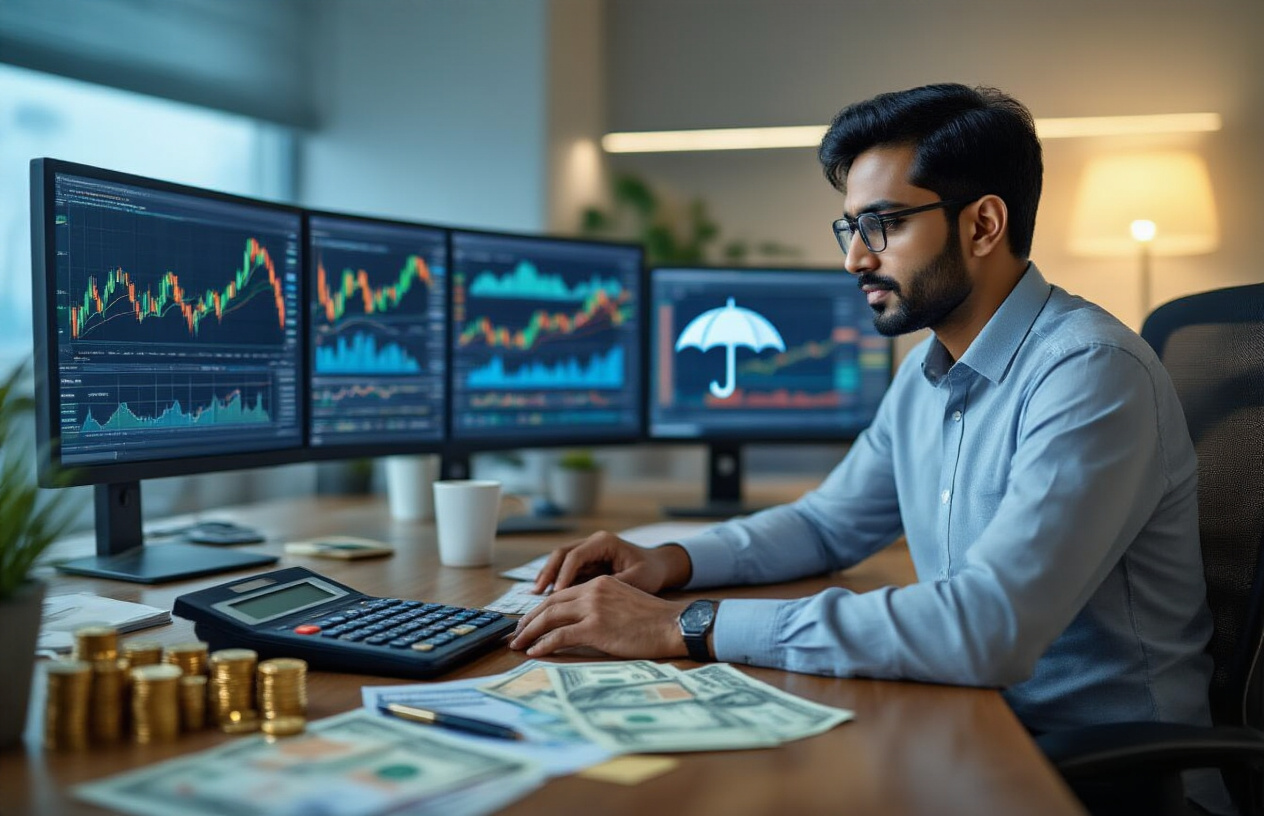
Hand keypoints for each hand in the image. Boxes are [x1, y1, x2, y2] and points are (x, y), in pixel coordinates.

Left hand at [509, 575, 688, 658]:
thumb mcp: (623, 602)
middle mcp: (592, 591)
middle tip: (516, 634)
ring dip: (529, 633)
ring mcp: (593, 608)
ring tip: (518, 645)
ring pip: (549, 618)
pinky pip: (560, 636)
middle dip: (528, 620)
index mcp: (599, 583)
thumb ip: (601, 606)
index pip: (560, 595)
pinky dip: (543, 644)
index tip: (529, 622)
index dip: (540, 610)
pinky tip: (534, 652)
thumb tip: (580, 624)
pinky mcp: (595, 628)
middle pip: (549, 604)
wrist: (672, 624)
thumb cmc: (653, 620)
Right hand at [531, 531, 691, 594]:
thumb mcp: (636, 580)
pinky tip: (547, 596)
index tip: (555, 593)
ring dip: (548, 577)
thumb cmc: (651, 572)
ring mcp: (589, 551)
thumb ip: (613, 587)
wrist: (660, 566)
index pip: (576, 555)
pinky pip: (567, 570)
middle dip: (548, 573)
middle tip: (536, 593)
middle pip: (562, 554)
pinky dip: (556, 582)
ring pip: (560, 561)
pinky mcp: (587, 563)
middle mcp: (593, 543)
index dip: (563, 574)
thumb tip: (588, 599)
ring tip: (535, 595)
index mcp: (604, 542)